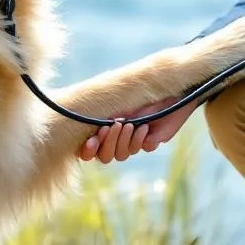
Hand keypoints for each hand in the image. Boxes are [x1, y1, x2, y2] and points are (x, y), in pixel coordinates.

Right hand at [76, 95, 197, 163]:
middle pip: (105, 157)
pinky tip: (144, 128)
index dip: (88, 151)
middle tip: (114, 126)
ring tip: (129, 125)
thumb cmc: (136, 89)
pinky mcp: (151, 141)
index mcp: (103, 130)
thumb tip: (79, 113)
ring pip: (121, 155)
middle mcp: (117, 139)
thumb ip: (99, 110)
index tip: (92, 140)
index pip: (89, 152)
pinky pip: (143, 148)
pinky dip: (141, 139)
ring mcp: (133, 142)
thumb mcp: (114, 99)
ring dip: (124, 141)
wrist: (165, 87)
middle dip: (109, 143)